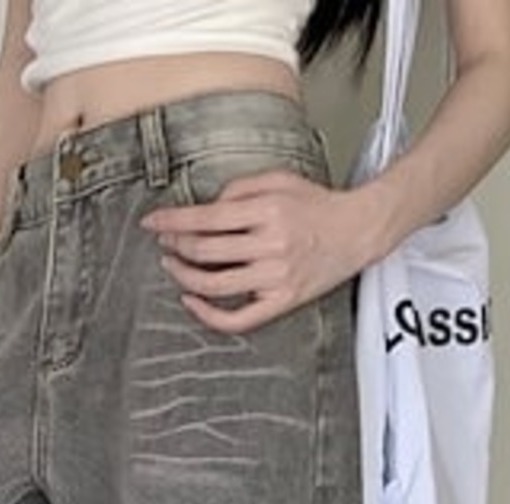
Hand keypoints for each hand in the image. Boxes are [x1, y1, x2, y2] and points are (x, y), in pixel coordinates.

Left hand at [139, 169, 378, 334]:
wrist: (357, 231)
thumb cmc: (316, 206)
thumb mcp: (279, 179)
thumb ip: (239, 188)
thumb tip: (206, 209)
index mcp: (267, 211)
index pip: (205, 217)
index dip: (172, 221)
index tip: (152, 223)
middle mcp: (270, 245)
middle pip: (203, 250)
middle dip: (175, 246)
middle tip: (164, 243)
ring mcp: (275, 278)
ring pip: (212, 285)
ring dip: (183, 276)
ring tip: (173, 266)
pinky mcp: (281, 302)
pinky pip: (236, 319)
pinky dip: (208, 315)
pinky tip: (191, 302)